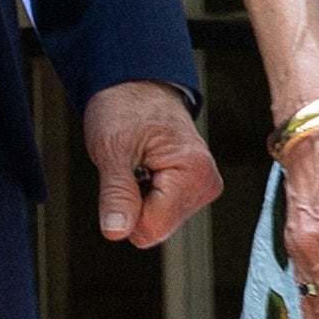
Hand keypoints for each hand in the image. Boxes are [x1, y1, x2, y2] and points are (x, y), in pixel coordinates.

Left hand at [83, 82, 220, 251]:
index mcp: (193, 173)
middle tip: (130, 167)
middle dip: (134, 204)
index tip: (124, 174)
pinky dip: (147, 195)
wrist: (137, 86)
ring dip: (139, 199)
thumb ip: (116, 194)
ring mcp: (202, 187)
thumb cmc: (126, 107)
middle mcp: (206, 184)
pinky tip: (147, 170)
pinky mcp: (194, 189)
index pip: (151, 228)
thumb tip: (115, 232)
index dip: (125, 209)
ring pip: (158, 224)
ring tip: (139, 165)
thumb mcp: (112, 149)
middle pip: (156, 229)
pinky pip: (162, 212)